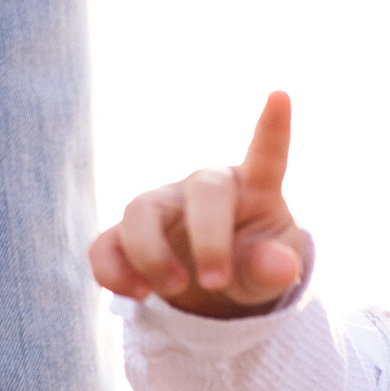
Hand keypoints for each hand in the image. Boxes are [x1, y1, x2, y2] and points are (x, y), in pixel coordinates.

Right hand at [89, 90, 311, 316]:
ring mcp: (161, 207)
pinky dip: (113, 270)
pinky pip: (105, 244)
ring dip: (153, 255)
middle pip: (202, 191)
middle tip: (215, 282)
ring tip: (173, 290)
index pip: (265, 155)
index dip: (274, 128)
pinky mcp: (125, 235)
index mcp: (250, 189)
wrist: (209, 286)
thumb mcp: (267, 273)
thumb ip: (273, 269)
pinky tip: (135, 294)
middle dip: (208, 239)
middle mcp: (202, 187)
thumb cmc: (249, 264)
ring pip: (141, 210)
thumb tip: (283, 268)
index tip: (282, 96)